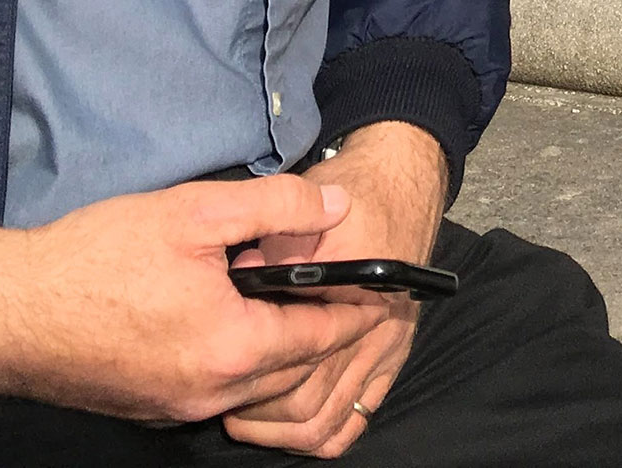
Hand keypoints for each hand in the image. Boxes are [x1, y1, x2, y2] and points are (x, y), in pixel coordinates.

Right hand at [0, 176, 387, 423]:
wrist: (2, 312)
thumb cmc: (93, 259)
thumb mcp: (195, 211)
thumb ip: (277, 207)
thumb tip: (336, 209)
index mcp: (233, 348)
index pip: (323, 336)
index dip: (359, 307)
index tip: (387, 288)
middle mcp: (210, 392)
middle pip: (294, 367)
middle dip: (322, 329)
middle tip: (341, 287)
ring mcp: (176, 407)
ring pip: (254, 382)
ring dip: (278, 345)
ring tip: (282, 295)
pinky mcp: (148, 407)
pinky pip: (215, 389)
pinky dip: (236, 359)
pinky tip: (226, 316)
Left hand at [219, 123, 449, 457]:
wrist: (404, 188)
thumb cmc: (356, 196)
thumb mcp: (314, 211)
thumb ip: (279, 245)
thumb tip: (242, 273)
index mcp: (353, 295)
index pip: (296, 358)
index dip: (250, 369)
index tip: (218, 369)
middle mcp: (373, 332)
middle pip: (304, 404)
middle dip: (258, 411)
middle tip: (223, 400)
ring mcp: (383, 350)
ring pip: (324, 422)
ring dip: (280, 428)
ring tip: (248, 415)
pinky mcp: (390, 359)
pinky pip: (354, 419)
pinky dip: (320, 432)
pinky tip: (288, 422)